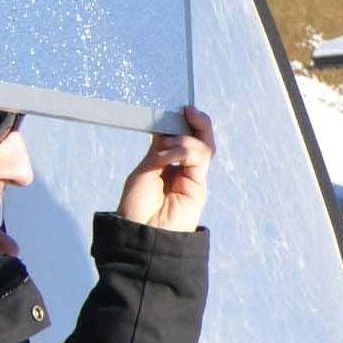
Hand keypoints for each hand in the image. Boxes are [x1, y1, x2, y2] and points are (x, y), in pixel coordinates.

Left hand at [116, 108, 214, 230]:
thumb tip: (169, 129)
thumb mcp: (145, 170)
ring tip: (168, 143)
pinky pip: (199, 158)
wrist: (142, 234)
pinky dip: (185, 150)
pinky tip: (169, 155)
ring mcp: (193, 177)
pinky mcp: (199, 185)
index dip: (182, 121)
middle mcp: (184, 169)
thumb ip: (159, 151)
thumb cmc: (138, 207)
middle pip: (200, 138)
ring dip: (186, 138)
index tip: (176, 108)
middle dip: (197, 121)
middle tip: (187, 109)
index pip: (182, 136)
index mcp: (169, 164)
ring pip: (204, 146)